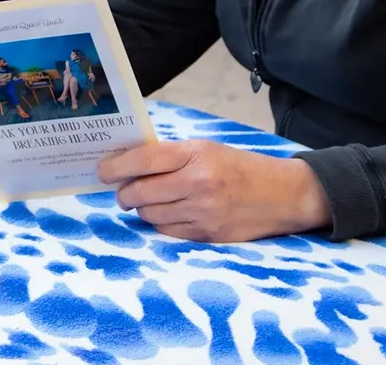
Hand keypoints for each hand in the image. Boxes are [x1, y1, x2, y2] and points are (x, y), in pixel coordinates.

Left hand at [97, 140, 331, 241]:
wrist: (284, 194)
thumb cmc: (240, 167)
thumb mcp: (206, 149)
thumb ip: (170, 156)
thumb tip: (127, 163)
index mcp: (196, 155)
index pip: (143, 160)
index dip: (115, 167)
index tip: (102, 171)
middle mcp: (198, 184)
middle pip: (140, 193)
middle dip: (124, 193)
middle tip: (122, 191)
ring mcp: (203, 212)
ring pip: (150, 215)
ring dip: (141, 209)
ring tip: (144, 202)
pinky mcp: (209, 235)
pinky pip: (168, 232)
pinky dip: (160, 224)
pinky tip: (165, 215)